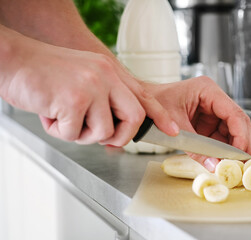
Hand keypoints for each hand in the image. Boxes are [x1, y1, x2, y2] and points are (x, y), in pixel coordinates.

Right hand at [0, 26, 178, 145]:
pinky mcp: (74, 99)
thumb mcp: (84, 77)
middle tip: (100, 137)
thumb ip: (104, 98)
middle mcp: (106, 75)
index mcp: (110, 70)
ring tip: (63, 118)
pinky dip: (60, 131)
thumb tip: (114, 129)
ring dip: (81, 134)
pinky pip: (75, 134)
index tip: (172, 130)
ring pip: (103, 131)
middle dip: (120, 137)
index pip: (144, 95)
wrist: (13, 59)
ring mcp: (92, 86)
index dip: (160, 115)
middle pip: (134, 118)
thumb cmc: (45, 73)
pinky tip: (50, 114)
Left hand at [141, 77, 250, 170]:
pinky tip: (222, 160)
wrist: (140, 105)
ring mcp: (212, 110)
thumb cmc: (153, 106)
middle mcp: (214, 98)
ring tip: (232, 165)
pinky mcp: (207, 122)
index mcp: (207, 90)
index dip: (241, 135)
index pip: (234, 113)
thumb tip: (214, 165)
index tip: (241, 154)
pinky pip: (220, 136)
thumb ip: (195, 147)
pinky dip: (222, 149)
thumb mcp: (175, 126)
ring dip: (232, 148)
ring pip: (232, 131)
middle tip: (242, 163)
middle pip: (237, 122)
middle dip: (240, 143)